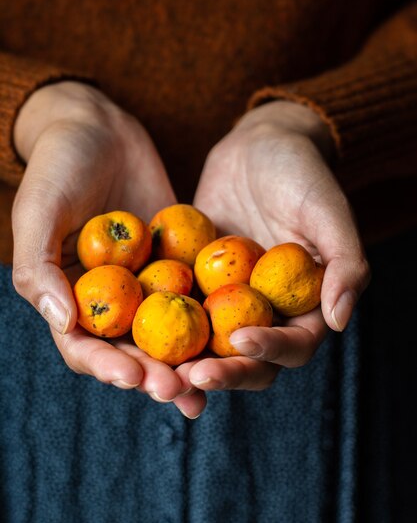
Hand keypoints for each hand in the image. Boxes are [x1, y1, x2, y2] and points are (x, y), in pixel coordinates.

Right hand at [12, 81, 189, 400]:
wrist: (100, 127)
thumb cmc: (59, 166)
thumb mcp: (40, 211)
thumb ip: (41, 266)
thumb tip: (62, 322)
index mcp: (69, 297)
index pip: (84, 347)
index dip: (106, 367)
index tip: (134, 377)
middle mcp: (110, 299)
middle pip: (130, 350)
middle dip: (153, 375)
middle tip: (180, 390)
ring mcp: (146, 283)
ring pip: (167, 332)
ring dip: (186, 360)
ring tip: (209, 381)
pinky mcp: (178, 263)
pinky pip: (195, 294)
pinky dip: (212, 318)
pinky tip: (234, 335)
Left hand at [173, 100, 369, 417]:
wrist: (257, 145)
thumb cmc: (301, 172)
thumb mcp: (328, 210)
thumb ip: (345, 263)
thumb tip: (339, 320)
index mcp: (305, 305)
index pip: (294, 345)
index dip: (271, 351)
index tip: (242, 341)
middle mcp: (266, 311)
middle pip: (248, 358)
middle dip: (223, 372)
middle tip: (191, 377)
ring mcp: (228, 299)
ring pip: (208, 344)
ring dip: (186, 364)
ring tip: (158, 371)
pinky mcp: (195, 283)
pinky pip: (177, 309)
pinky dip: (159, 325)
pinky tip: (132, 333)